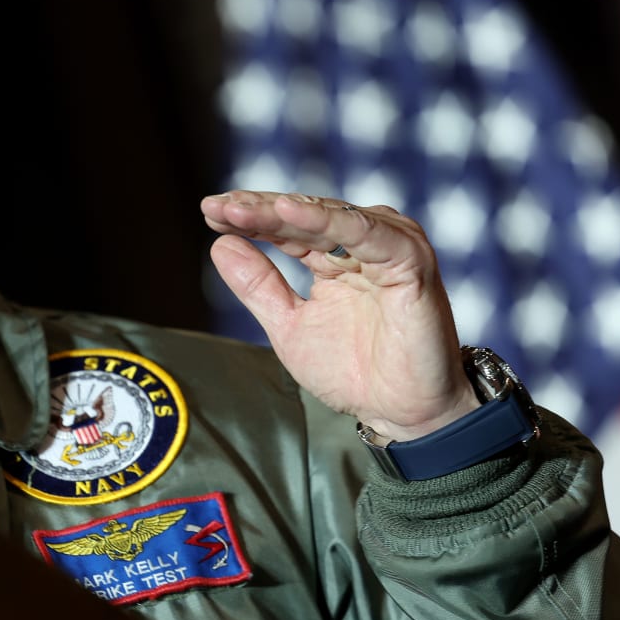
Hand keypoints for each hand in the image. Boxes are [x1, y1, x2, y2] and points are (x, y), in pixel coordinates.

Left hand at [201, 190, 478, 441]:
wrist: (400, 413)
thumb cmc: (353, 372)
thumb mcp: (289, 327)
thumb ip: (258, 286)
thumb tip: (219, 245)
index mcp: (333, 256)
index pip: (285, 228)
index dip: (247, 218)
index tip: (208, 213)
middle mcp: (361, 244)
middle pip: (304, 216)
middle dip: (258, 209)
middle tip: (217, 206)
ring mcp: (387, 248)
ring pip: (330, 218)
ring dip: (285, 210)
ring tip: (242, 208)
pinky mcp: (410, 261)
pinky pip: (369, 234)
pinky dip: (331, 221)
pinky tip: (290, 211)